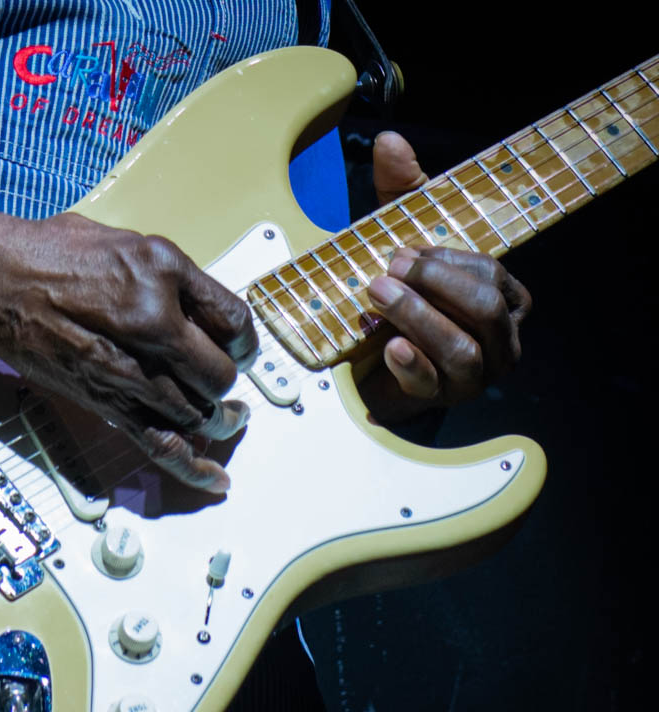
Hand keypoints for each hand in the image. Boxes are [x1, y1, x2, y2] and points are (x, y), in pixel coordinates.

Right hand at [0, 209, 257, 492]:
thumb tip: (206, 312)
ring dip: (219, 418)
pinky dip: (194, 467)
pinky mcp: (110, 404)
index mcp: (164, 275)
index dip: (246, 339)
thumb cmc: (51, 256)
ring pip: (201, 412)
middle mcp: (155, 324)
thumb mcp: (127, 242)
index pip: (236, 321)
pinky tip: (216, 478)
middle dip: (228, 379)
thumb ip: (174, 279)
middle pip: (221, 373)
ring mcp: (133, 371)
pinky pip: (162, 444)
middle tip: (221, 376)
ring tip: (227, 417)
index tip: (241, 346)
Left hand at [358, 133, 531, 423]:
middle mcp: (501, 339)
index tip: (404, 251)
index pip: (490, 274)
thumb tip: (388, 139)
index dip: (446, 261)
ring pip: (461, 349)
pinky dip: (411, 363)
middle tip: (386, 270)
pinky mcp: (439, 400)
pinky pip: (432, 384)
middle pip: (483, 311)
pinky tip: (389, 345)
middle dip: (434, 286)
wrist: (376, 364)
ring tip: (377, 296)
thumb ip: (402, 191)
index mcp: (506, 299)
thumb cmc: (405, 294)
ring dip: (417, 318)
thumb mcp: (406, 239)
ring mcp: (474, 375)